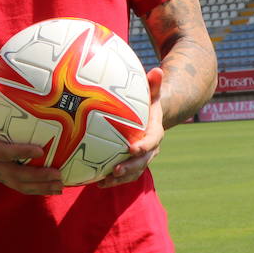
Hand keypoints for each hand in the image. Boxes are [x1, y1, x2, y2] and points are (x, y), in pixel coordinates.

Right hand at [0, 83, 63, 195]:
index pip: (0, 152)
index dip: (18, 153)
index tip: (39, 150)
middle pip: (13, 175)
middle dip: (36, 177)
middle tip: (57, 174)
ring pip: (17, 184)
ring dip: (39, 187)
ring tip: (60, 186)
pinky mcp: (0, 176)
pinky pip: (19, 184)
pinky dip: (37, 188)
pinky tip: (54, 187)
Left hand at [97, 67, 163, 188]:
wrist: (151, 119)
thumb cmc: (148, 103)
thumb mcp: (152, 93)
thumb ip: (154, 84)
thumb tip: (158, 70)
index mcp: (155, 132)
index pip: (152, 141)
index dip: (144, 146)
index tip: (132, 148)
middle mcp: (150, 149)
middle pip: (142, 162)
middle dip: (130, 168)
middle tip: (116, 170)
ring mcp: (141, 159)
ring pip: (133, 172)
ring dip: (119, 179)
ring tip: (103, 182)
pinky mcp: (131, 164)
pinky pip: (123, 175)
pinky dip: (111, 180)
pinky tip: (96, 182)